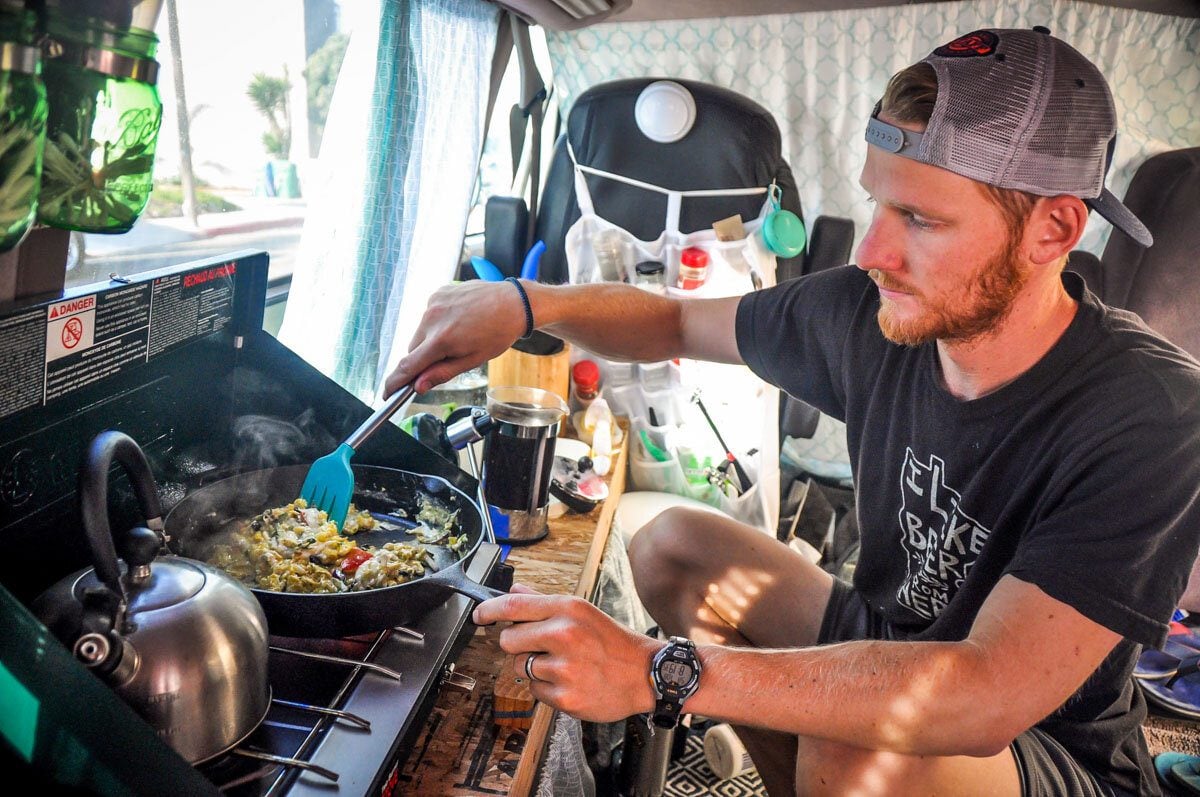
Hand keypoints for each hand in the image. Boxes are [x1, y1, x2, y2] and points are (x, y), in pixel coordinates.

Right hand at [383, 280, 526, 395]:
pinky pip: (429, 314)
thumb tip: (418, 386)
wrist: (513, 303)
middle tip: (448, 356)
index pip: (408, 366)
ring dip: (431, 338)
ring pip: (420, 332)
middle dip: (424, 358)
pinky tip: (458, 319)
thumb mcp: (472, 360)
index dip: (395, 382)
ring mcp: (433, 303)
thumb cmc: (497, 333)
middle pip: (413, 349)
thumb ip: (442, 373)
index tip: (387, 393)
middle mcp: (431, 319)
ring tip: (459, 333)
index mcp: (441, 340)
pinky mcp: (437, 292)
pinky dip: (437, 321)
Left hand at [474, 584, 662, 722]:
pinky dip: (547, 689)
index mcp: (568, 609)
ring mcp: (564, 668)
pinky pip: (535, 691)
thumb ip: (545, 603)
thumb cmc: (614, 642)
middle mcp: (564, 635)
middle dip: (519, 644)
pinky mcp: (565, 697)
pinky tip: (571, 682)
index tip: (479, 615)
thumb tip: (515, 589)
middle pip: (509, 640)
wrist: (647, 675)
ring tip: (565, 666)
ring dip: (535, 668)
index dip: (489, 610)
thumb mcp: (583, 613)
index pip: (513, 605)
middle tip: (542, 647)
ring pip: (521, 667)